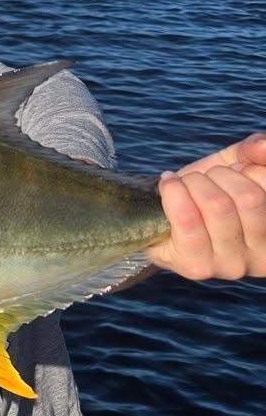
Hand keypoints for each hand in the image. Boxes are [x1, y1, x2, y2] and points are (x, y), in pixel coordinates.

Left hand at [147, 133, 265, 281]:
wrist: (161, 219)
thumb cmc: (208, 192)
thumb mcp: (236, 167)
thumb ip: (253, 153)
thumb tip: (263, 146)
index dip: (247, 170)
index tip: (232, 174)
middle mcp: (262, 257)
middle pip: (248, 198)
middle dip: (219, 175)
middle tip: (204, 179)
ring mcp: (231, 267)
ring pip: (218, 206)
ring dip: (195, 183)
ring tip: (187, 184)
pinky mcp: (198, 268)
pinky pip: (187, 221)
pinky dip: (174, 192)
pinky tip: (168, 185)